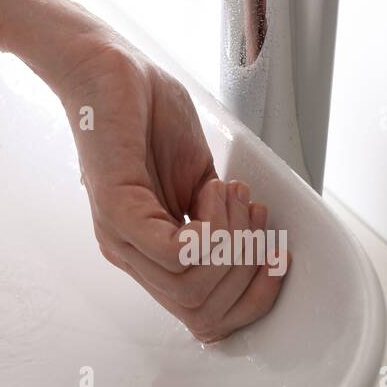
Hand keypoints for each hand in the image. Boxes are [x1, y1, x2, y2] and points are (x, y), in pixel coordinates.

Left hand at [51, 34, 286, 341]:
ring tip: (229, 192)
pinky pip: (174, 254)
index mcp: (149, 251)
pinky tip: (212, 191)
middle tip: (253, 215)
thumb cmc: (146, 115)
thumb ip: (216, 221)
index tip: (277, 257)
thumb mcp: (197, 179)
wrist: (109, 68)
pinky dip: (211, 229)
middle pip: (202, 313)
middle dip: (249, 271)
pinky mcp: (115, 206)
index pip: (202, 318)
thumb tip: (251, 249)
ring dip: (233, 241)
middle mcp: (131, 252)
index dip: (252, 300)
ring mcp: (120, 233)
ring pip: (191, 288)